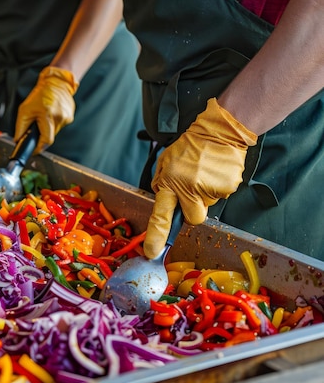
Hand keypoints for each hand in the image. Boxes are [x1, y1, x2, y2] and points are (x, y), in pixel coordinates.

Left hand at [14, 67, 78, 153]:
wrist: (56, 82)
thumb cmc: (40, 94)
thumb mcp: (24, 110)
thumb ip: (21, 127)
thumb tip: (18, 140)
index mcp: (48, 115)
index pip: (46, 140)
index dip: (39, 147)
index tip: (33, 150)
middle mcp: (60, 117)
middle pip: (50, 137)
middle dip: (41, 135)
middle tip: (36, 126)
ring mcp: (67, 117)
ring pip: (54, 131)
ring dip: (47, 128)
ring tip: (44, 116)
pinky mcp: (70, 116)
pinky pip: (59, 125)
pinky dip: (53, 122)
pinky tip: (51, 113)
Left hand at [144, 98, 257, 258]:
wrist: (219, 131)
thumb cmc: (190, 147)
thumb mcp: (165, 163)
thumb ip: (163, 186)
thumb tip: (166, 206)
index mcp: (171, 183)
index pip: (161, 214)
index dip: (156, 235)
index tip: (152, 251)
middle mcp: (190, 188)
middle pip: (194, 219)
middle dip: (193, 210)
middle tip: (193, 191)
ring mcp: (211, 188)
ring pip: (208, 205)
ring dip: (205, 194)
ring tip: (204, 173)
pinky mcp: (229, 186)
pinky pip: (221, 196)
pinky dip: (218, 186)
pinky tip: (215, 171)